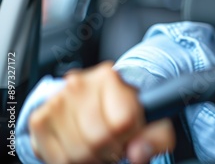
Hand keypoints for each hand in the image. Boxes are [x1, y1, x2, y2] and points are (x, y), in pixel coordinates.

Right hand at [29, 61, 175, 163]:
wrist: (99, 102)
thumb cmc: (127, 113)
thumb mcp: (153, 122)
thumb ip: (156, 138)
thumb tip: (138, 153)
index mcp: (110, 77)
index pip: (122, 122)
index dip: (129, 137)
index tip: (128, 133)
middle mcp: (79, 83)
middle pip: (97, 138)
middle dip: (109, 150)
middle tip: (113, 143)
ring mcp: (56, 100)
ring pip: (76, 151)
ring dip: (90, 158)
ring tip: (98, 145)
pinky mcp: (39, 119)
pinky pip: (57, 158)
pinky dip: (71, 160)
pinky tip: (81, 146)